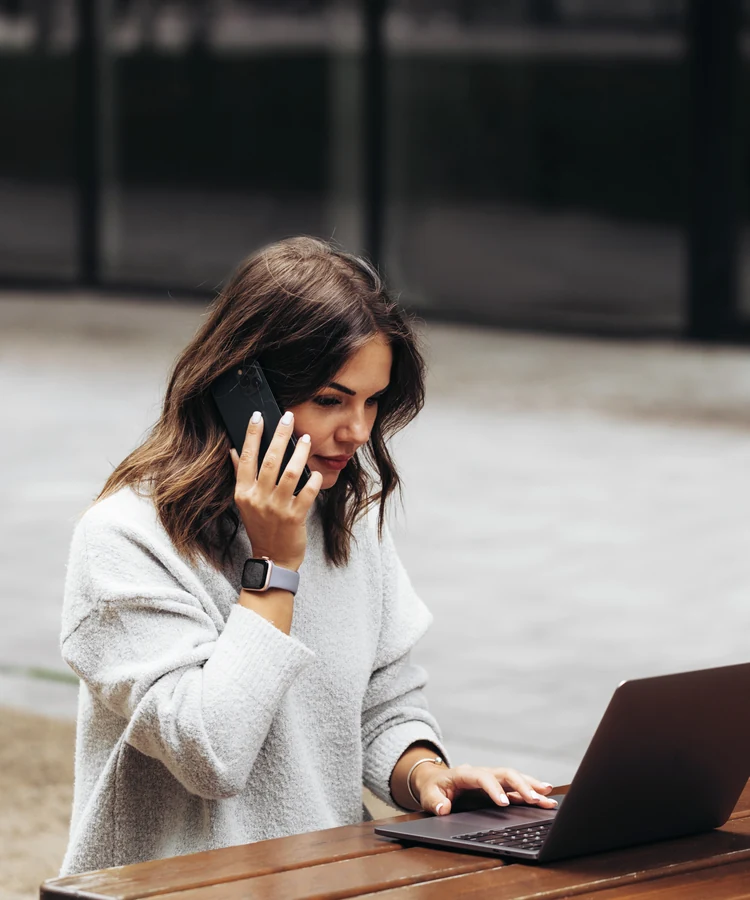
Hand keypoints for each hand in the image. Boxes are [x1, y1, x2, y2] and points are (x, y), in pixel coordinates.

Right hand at [230, 411, 322, 570]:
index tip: (259, 416)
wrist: (273, 558)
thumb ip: (240, 475)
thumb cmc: (261, 527)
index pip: (246, 458)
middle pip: (269, 460)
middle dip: (280, 436)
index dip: (252, 435)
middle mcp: (258, 498)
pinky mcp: (294, 517)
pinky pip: (307, 492)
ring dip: (299, 454)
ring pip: (290, 473)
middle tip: (288, 418)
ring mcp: (276, 508)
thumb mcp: (245, 502)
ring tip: (306, 439)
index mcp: (244, 492)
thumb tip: (232, 450)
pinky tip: (318, 472)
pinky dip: (314, 480)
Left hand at [412, 762, 557, 815]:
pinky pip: (516, 789)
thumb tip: (443, 808)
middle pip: (504, 774)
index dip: (494, 789)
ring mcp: (492, 779)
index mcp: (465, 773)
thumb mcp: (428, 795)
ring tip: (548, 795)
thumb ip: (434, 801)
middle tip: (535, 798)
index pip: (482, 777)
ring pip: (514, 778)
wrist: (436, 781)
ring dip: (531, 786)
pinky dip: (530, 792)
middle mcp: (483, 773)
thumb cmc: (434, 788)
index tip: (504, 803)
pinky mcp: (498, 788)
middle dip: (521, 785)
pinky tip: (544, 798)